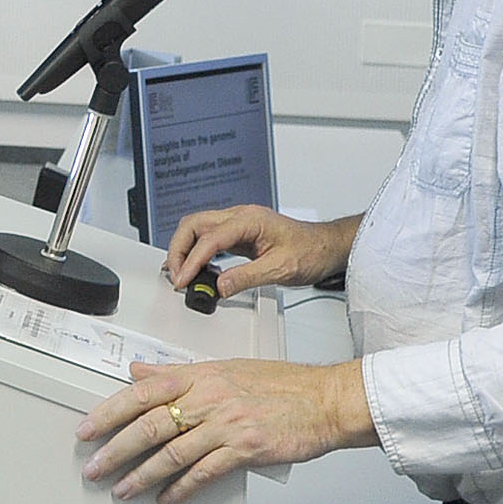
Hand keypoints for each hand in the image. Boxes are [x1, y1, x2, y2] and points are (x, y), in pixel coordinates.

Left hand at [76, 359, 375, 503]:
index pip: (142, 392)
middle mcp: (209, 397)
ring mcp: (227, 424)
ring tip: (122, 489)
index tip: (86, 430)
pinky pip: (204, 472)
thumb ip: (177, 372)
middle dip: (115, 449)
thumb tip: (138, 371)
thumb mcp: (224, 367)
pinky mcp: (245, 449)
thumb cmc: (280, 384)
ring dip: (142, 475)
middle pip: (149, 425)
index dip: (109, 412)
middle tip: (93, 467)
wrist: (324, 399)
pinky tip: (167, 498)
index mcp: (200, 375)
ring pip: (172, 453)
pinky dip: (181, 488)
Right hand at [162, 205, 359, 298]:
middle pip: (193, 224)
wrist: (327, 247)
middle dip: (178, 249)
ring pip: (197, 228)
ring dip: (184, 249)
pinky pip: (208, 237)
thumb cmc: (311, 251)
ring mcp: (239, 223)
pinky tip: (195, 267)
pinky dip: (196, 251)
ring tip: (180, 273)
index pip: (209, 238)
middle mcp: (241, 216)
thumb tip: (219, 286)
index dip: (192, 260)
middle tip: (175, 275)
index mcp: (250, 220)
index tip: (183, 279)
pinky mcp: (240, 233)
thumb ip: (246, 277)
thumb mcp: (280, 269)